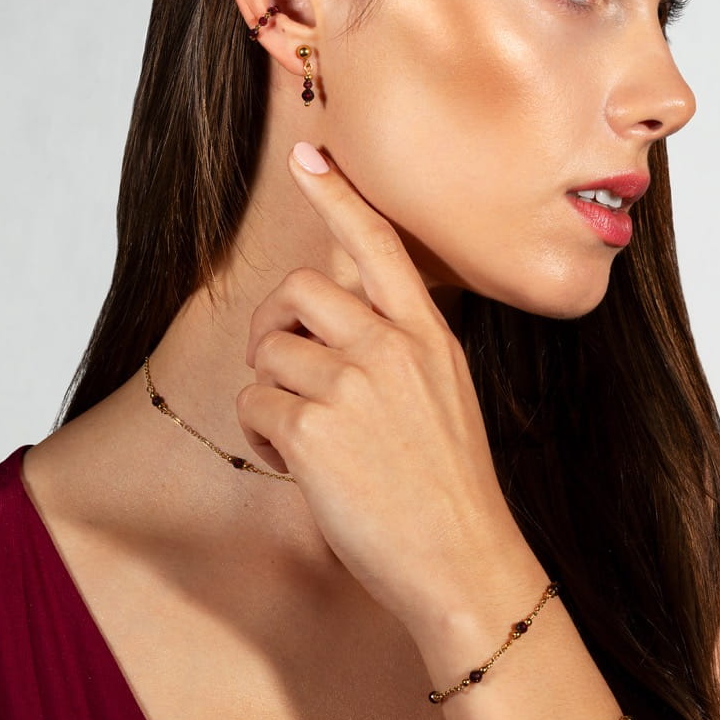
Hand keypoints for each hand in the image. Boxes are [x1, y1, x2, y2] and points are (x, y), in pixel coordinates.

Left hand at [236, 142, 523, 636]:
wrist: (465, 564)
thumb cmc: (451, 486)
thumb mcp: (445, 394)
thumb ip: (399, 345)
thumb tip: (337, 308)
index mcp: (428, 336)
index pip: (381, 245)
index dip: (340, 196)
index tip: (310, 155)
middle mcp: (390, 348)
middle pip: (298, 288)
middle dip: (274, 322)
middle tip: (280, 361)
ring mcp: (352, 387)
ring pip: (268, 351)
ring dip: (270, 391)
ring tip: (304, 436)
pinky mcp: (313, 432)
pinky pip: (253, 403)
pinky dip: (263, 434)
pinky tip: (300, 465)